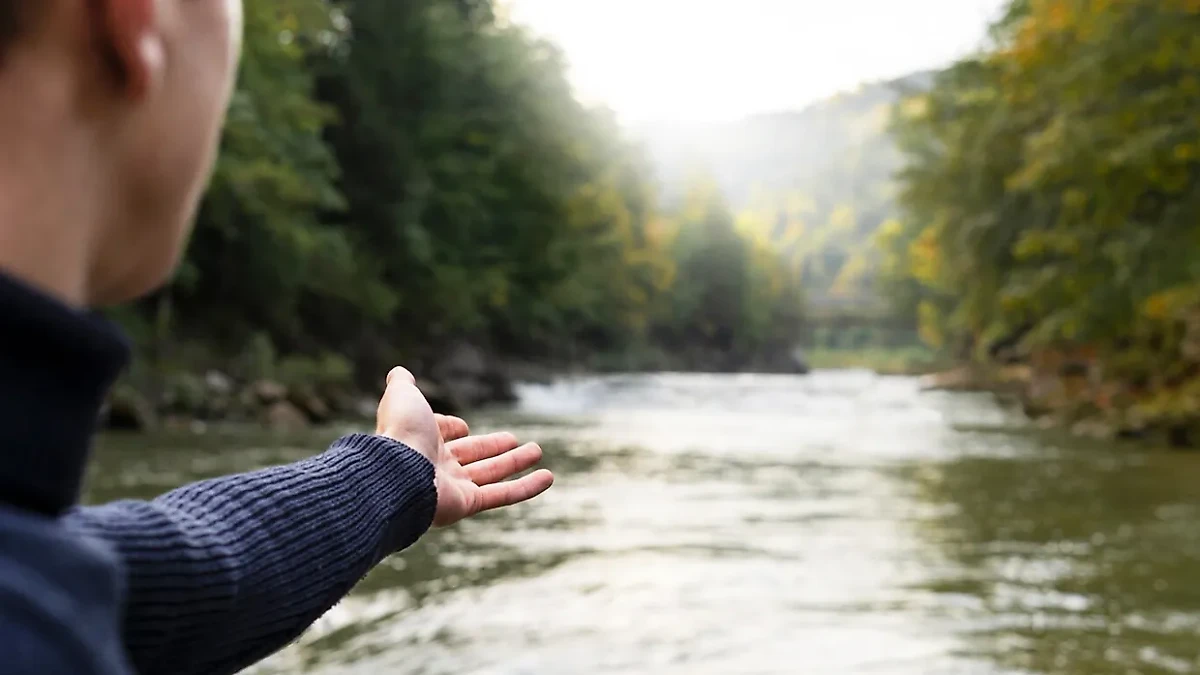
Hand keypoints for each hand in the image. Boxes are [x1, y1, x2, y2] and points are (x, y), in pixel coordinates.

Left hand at [376, 367, 553, 526]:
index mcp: (421, 441)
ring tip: (538, 451)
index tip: (462, 428)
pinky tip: (548, 478)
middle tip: (514, 440)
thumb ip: (403, 383)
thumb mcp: (403, 396)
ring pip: (491, 474)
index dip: (452, 429)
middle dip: (494, 447)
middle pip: (472, 456)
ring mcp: (453, 487)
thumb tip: (400, 372)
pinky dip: (527, 488)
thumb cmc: (401, 433)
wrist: (398, 471)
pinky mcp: (468, 504)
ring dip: (516, 462)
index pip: (443, 435)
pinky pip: (502, 496)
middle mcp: (436, 466)